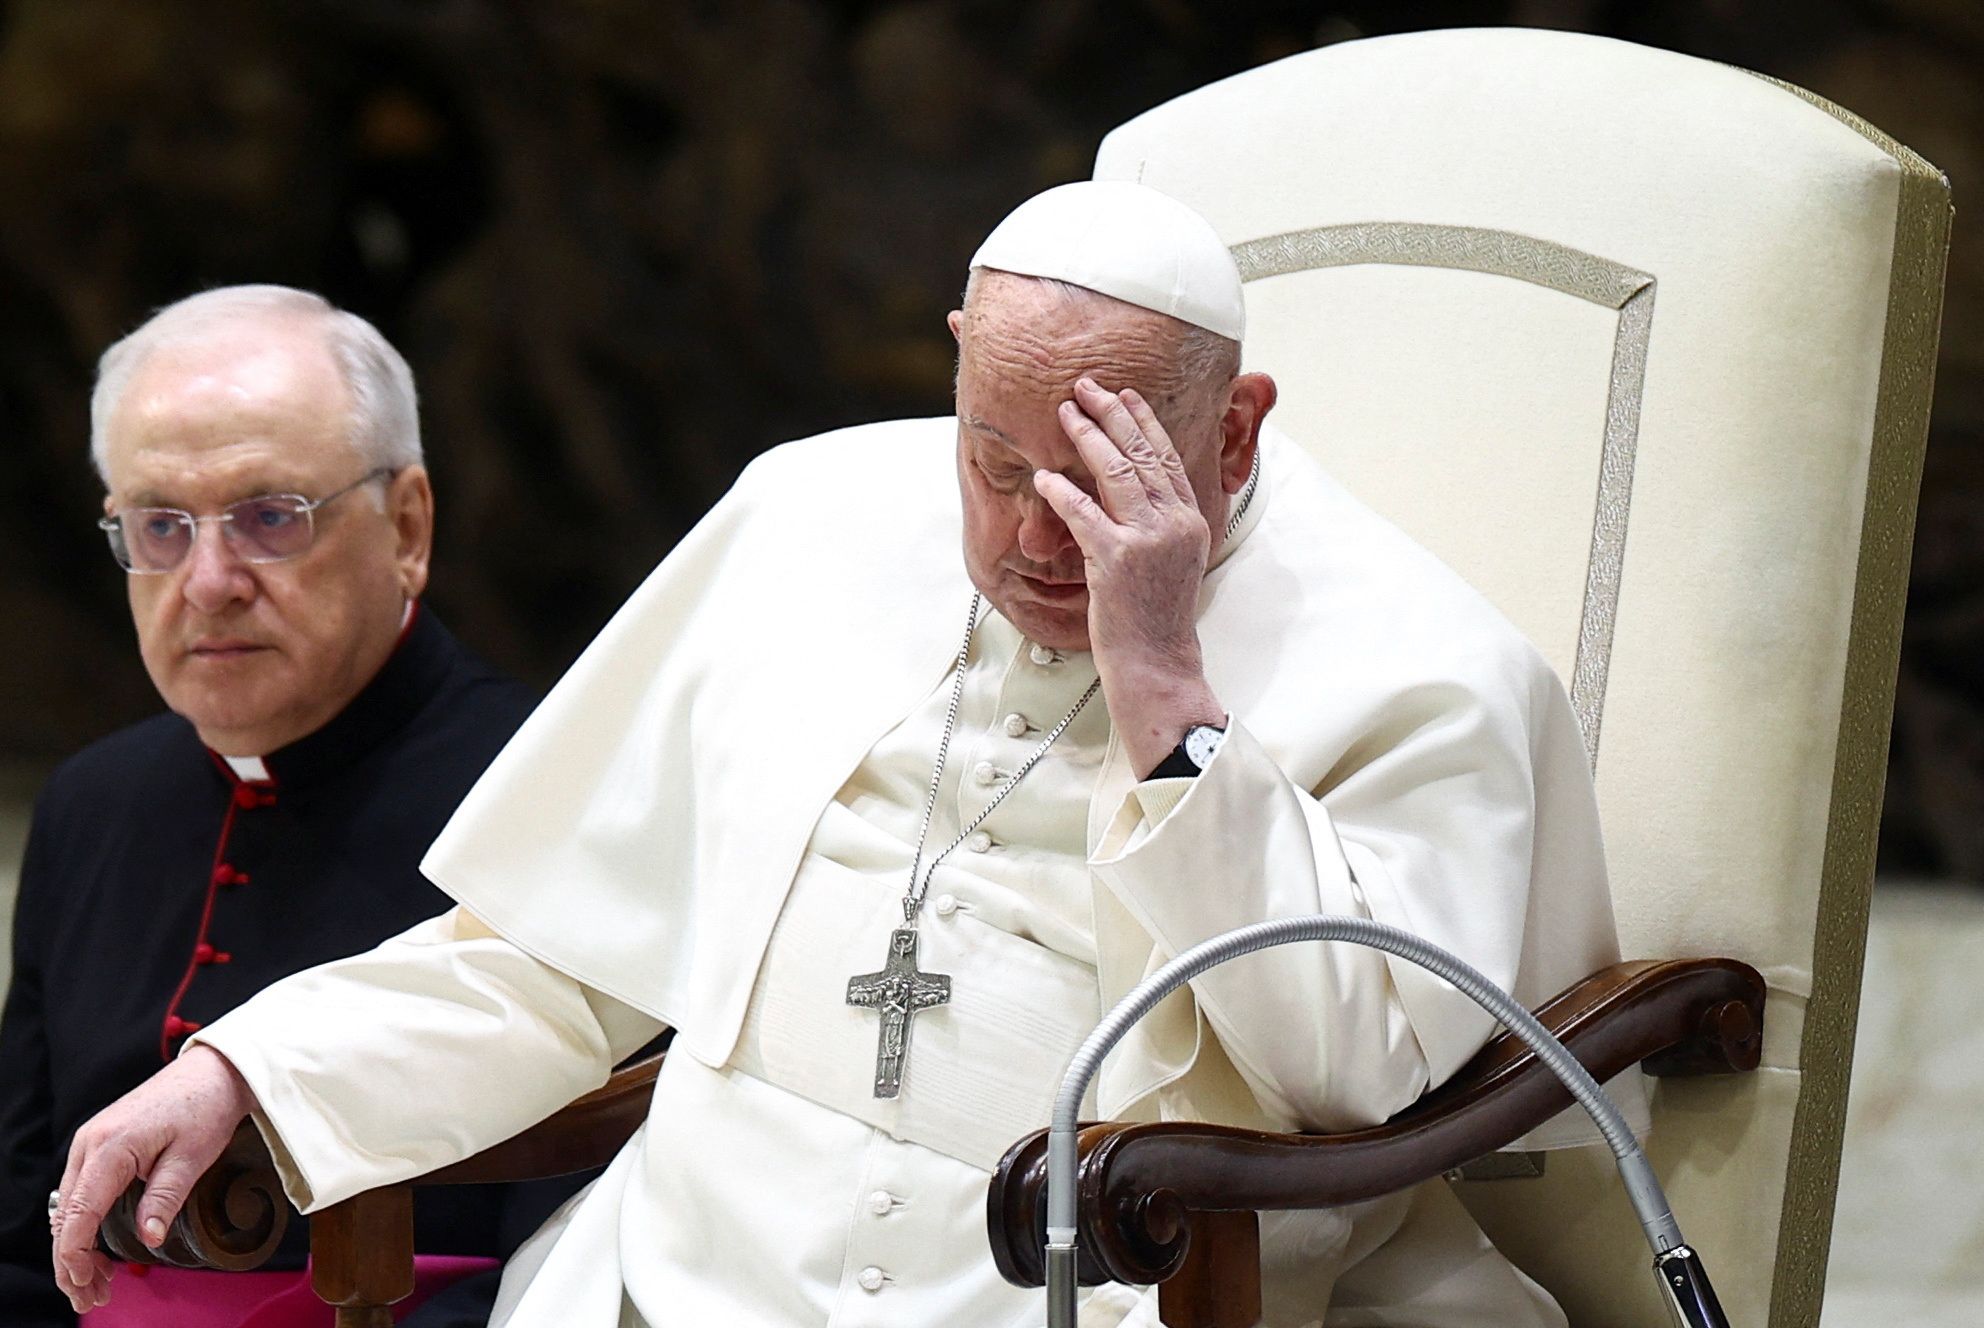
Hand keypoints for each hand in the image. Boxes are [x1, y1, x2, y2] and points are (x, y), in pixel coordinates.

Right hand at [50, 1045, 256, 1311]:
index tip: (85, 1284)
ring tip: (95, 1284)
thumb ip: (165, 1198)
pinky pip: (80, 1191)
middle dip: (72, 1261)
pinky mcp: (100, 1143)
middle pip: (67, 1214)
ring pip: (69, 1206)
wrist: (214, 1072)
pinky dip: (82, 1224)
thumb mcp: (192, 1157)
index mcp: (110, 1146)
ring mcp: (91, 1141)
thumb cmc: (205, 1108)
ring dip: (75, 1246)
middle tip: (91, 1297)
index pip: (79, 1212)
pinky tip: (95, 1249)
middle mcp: (90, 1143)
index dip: (76, 1254)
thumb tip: (148, 1239)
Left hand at [1035, 377, 1226, 774]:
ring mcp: (1148, 540)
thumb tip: (1130, 493)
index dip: (1143, 421)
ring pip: (1117, 472)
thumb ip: (1158, 524)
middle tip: (1087, 387)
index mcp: (1190, 520)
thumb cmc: (1156, 619)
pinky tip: (1045, 476)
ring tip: (1065, 413)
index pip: (1167, 457)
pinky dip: (1062, 491)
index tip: (1125, 394)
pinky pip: (1084, 513)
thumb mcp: (1173, 562)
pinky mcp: (1117, 560)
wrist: (1158, 664)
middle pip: (1143, 453)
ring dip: (1088, 437)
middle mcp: (1175, 523)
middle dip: (1113, 413)